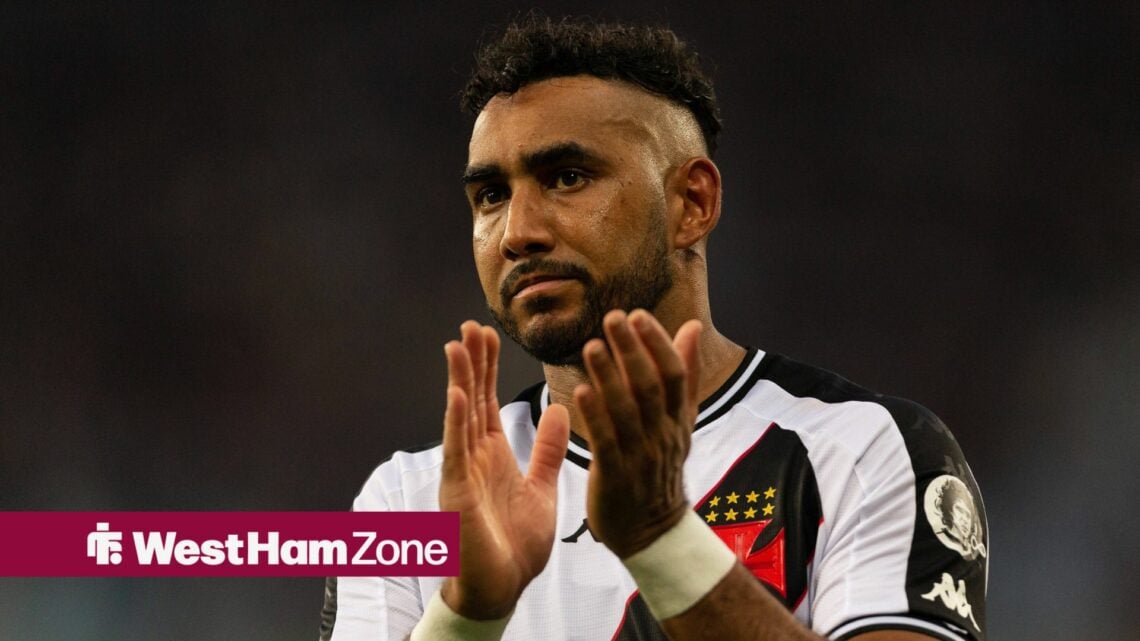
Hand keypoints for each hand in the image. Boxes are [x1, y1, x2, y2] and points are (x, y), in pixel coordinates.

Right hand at [438, 321, 570, 618]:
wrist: (503, 588)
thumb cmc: (516, 546)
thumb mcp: (541, 488)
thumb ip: (545, 450)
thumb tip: (557, 411)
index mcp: (493, 455)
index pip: (488, 400)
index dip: (487, 367)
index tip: (486, 334)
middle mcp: (473, 457)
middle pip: (471, 399)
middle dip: (472, 362)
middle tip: (470, 325)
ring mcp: (463, 472)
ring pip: (459, 417)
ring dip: (459, 381)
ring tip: (457, 345)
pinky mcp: (459, 493)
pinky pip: (457, 451)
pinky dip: (456, 422)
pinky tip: (457, 394)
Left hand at [574, 309, 702, 558]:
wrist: (651, 531)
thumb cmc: (659, 466)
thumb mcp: (679, 421)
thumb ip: (685, 374)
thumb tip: (692, 327)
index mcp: (677, 419)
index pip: (673, 374)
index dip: (657, 343)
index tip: (637, 315)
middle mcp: (662, 434)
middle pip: (649, 386)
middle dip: (632, 350)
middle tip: (613, 318)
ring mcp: (640, 456)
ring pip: (626, 411)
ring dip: (609, 376)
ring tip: (591, 346)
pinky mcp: (615, 476)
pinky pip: (606, 442)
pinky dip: (595, 416)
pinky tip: (579, 391)